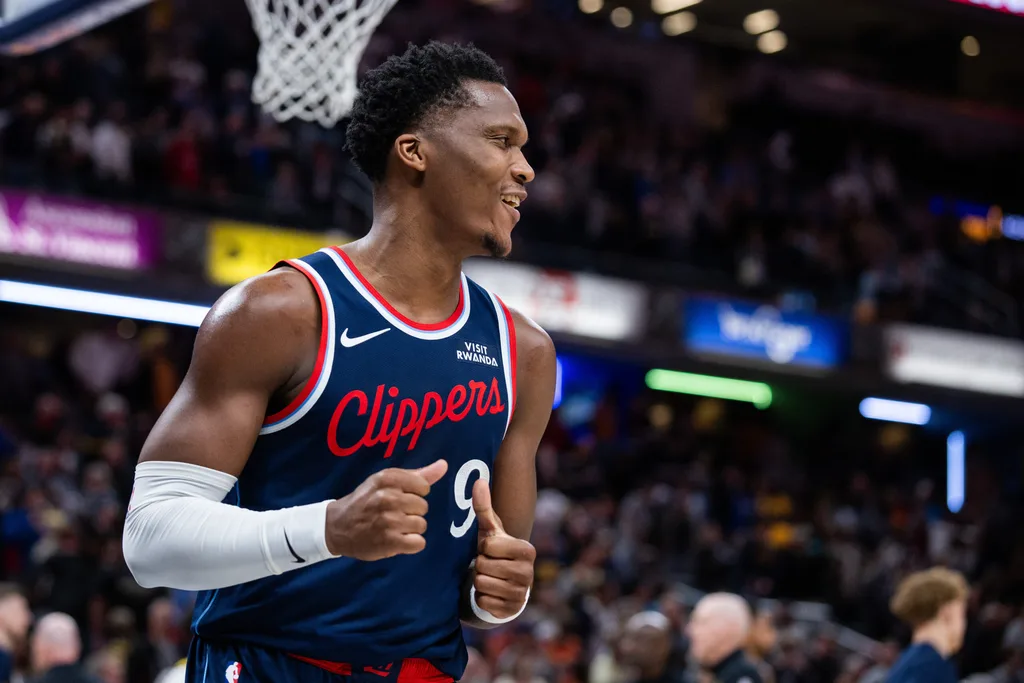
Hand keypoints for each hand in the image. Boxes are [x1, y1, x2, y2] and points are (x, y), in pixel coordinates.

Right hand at [326, 460, 447, 560]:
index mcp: (387, 479)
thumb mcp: (386, 481)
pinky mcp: (390, 542)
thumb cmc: (365, 501)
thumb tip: (444, 465)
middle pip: (423, 507)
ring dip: (410, 529)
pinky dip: (410, 544)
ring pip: (422, 525)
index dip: (414, 494)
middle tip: (392, 515)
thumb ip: (417, 475)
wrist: (337, 527)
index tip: (399, 498)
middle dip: (411, 512)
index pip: (423, 486)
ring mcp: (389, 520)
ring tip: (393, 528)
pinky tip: (397, 540)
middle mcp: (388, 497)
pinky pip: (419, 543)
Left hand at [471, 478, 535, 618]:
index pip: (489, 547)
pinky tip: (491, 592)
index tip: (491, 550)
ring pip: (482, 585)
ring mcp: (522, 593)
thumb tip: (479, 480)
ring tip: (489, 577)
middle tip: (489, 565)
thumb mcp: (489, 530)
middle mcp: (529, 572)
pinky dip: (482, 598)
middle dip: (481, 566)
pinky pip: (484, 602)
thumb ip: (483, 506)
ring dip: (480, 581)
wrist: (503, 582)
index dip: (484, 548)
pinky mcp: (512, 610)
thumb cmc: (495, 551)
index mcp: (527, 549)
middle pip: (484, 567)